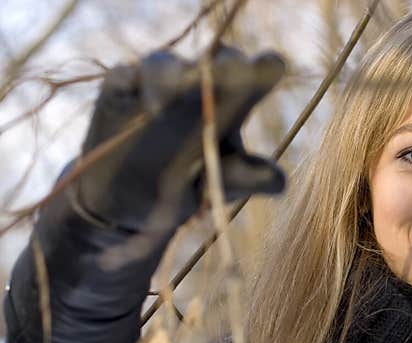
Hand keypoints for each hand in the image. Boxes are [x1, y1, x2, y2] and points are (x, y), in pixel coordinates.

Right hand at [72, 46, 286, 232]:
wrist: (133, 199)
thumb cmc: (190, 184)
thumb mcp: (221, 186)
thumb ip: (247, 177)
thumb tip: (279, 181)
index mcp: (233, 103)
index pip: (253, 75)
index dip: (263, 69)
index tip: (271, 64)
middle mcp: (198, 83)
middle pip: (213, 60)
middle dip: (223, 66)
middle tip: (232, 74)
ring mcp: (156, 82)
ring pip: (163, 64)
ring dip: (167, 77)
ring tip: (167, 105)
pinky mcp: (118, 91)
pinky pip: (121, 77)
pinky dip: (126, 82)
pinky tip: (130, 91)